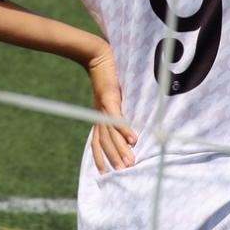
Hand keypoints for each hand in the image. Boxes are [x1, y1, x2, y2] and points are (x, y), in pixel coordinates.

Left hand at [84, 49, 136, 172]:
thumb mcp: (111, 95)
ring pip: (111, 132)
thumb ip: (117, 108)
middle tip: (123, 174)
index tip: (104, 173)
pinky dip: (124, 128)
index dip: (100, 157)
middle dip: (114, 158)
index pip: (98, 141)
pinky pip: (117, 116)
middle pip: (106, 141)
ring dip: (121, 148)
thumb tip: (125, 119)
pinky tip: (133, 139)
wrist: (96, 55)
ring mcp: (104, 107)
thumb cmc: (106, 76)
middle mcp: (100, 114)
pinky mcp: (109, 97)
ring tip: (129, 162)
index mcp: (99, 116)